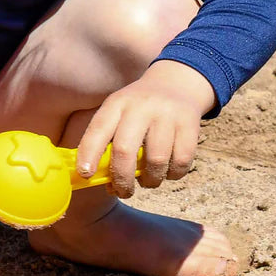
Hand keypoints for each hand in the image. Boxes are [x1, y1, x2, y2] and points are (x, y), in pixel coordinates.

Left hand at [74, 61, 215, 197]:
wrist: (176, 84)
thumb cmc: (137, 110)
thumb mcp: (118, 113)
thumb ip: (106, 141)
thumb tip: (98, 181)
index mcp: (117, 104)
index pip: (98, 130)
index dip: (89, 153)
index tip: (85, 174)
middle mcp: (141, 106)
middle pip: (125, 150)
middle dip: (121, 179)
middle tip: (123, 191)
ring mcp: (167, 114)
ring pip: (156, 160)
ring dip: (150, 181)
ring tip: (147, 181)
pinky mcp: (190, 125)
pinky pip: (180, 162)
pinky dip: (172, 175)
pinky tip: (167, 172)